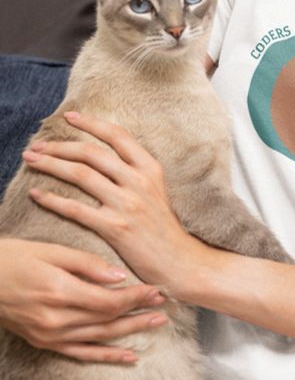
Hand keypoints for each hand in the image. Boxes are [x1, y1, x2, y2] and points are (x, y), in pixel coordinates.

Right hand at [0, 237, 167, 362]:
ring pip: (100, 338)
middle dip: (140, 313)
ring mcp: (50, 335)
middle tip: (165, 307)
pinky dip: (107, 355)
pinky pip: (81, 353)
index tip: (156, 290)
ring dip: (131, 333)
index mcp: (59, 292)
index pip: (109, 300)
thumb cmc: (15, 257)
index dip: (136, 297)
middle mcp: (56, 319)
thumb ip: (87, 264)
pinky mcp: (45, 343)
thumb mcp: (51, 250)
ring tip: (156, 325)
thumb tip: (119, 277)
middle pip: (109, 320)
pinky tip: (129, 356)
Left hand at [23, 111, 203, 292]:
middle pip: (92, 153)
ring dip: (50, 164)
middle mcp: (139, 181)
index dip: (91, 123)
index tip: (69, 117)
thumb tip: (104, 155)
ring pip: (80, 174)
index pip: (117, 135)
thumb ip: (134, 172)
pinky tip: (36, 194)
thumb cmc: (163, 228)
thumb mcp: (156, 190)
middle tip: (37, 144)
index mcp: (150, 168)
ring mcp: (127, 204)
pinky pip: (76, 209)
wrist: (179, 262)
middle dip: (59, 146)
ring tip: (30, 160)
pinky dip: (52, 199)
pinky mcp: (115, 228)